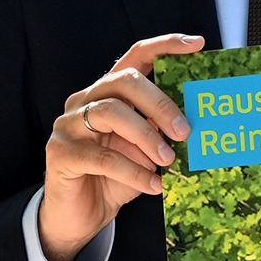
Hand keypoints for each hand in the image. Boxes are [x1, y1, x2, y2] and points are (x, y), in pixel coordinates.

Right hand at [38, 33, 201, 260]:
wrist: (79, 216)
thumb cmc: (116, 177)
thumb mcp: (146, 150)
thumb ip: (163, 131)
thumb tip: (200, 121)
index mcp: (109, 92)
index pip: (136, 55)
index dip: (166, 46)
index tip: (198, 44)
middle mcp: (85, 100)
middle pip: (124, 81)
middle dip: (160, 103)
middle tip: (185, 131)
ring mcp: (68, 125)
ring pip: (110, 113)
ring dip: (146, 136)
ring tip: (168, 159)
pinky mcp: (60, 153)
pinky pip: (102, 157)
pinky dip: (133, 171)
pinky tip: (153, 185)